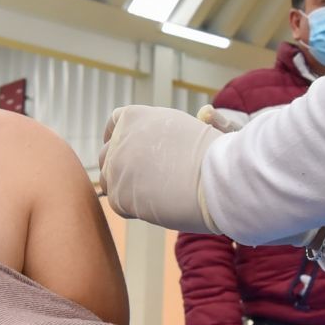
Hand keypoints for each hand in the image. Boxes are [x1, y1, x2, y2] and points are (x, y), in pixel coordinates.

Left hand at [98, 107, 221, 233]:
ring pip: (110, 181)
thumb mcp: (189, 127)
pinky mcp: (118, 195)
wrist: (216, 178)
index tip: (126, 150)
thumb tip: (196, 118)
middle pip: (107, 155)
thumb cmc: (213, 154)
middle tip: (141, 181)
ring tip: (155, 194)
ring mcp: (116, 166)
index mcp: (136, 116)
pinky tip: (158, 205)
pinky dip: (135, 208)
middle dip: (120, 167)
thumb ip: (168, 131)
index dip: (120, 139)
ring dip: (126, 189)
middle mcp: (121, 138)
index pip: (115, 124)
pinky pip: (119, 204)